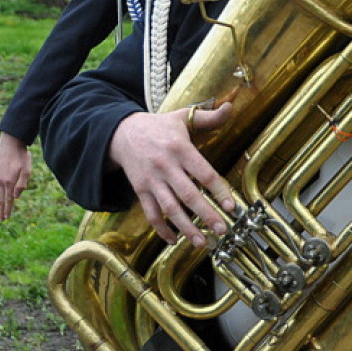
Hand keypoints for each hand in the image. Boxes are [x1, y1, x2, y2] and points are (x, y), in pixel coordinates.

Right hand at [0, 132, 31, 219]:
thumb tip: (17, 197)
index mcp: (10, 182)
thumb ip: (22, 184)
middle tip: (0, 220)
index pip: (8, 200)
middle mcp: (1, 182)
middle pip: (0, 200)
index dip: (7, 209)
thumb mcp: (27, 170)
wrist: (10, 145)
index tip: (6, 217)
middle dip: (0, 210)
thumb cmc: (21, 157)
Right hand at [108, 102, 236, 245]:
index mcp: (180, 148)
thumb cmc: (159, 126)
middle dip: (206, 214)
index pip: (204, 173)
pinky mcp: (140, 190)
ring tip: (201, 243)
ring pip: (170, 208)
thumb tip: (231, 107)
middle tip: (222, 230)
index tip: (231, 207)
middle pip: (188, 194)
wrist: (120, 132)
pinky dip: (162, 229)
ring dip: (186, 228)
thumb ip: (209, 117)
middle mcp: (166, 166)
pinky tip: (174, 241)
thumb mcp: (183, 117)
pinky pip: (150, 214)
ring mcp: (151, 181)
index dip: (219, 191)